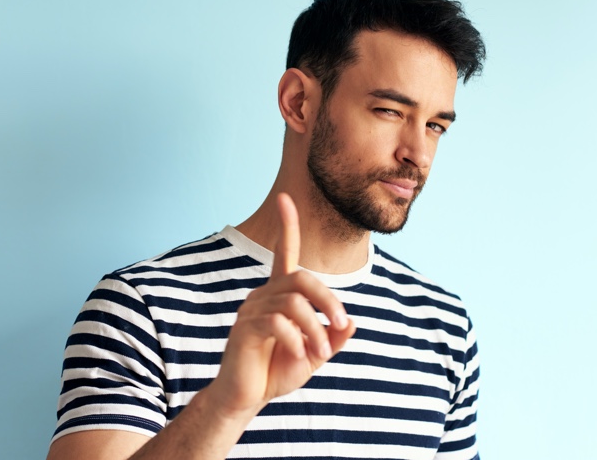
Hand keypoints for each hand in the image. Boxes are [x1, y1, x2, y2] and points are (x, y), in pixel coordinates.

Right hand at [208, 193, 354, 417]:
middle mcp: (263, 295)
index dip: (287, 226)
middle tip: (340, 323)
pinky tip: (300, 356)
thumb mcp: (315, 354)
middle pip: (301, 278)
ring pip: (293, 303)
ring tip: (321, 353)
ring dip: (315, 329)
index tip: (285, 198)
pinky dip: (297, 340)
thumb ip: (333, 338)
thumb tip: (351, 322)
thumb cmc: (277, 372)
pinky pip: (277, 322)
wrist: (247, 397)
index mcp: (279, 295)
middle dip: (328, 299)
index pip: (284, 253)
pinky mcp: (245, 328)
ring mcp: (251, 310)